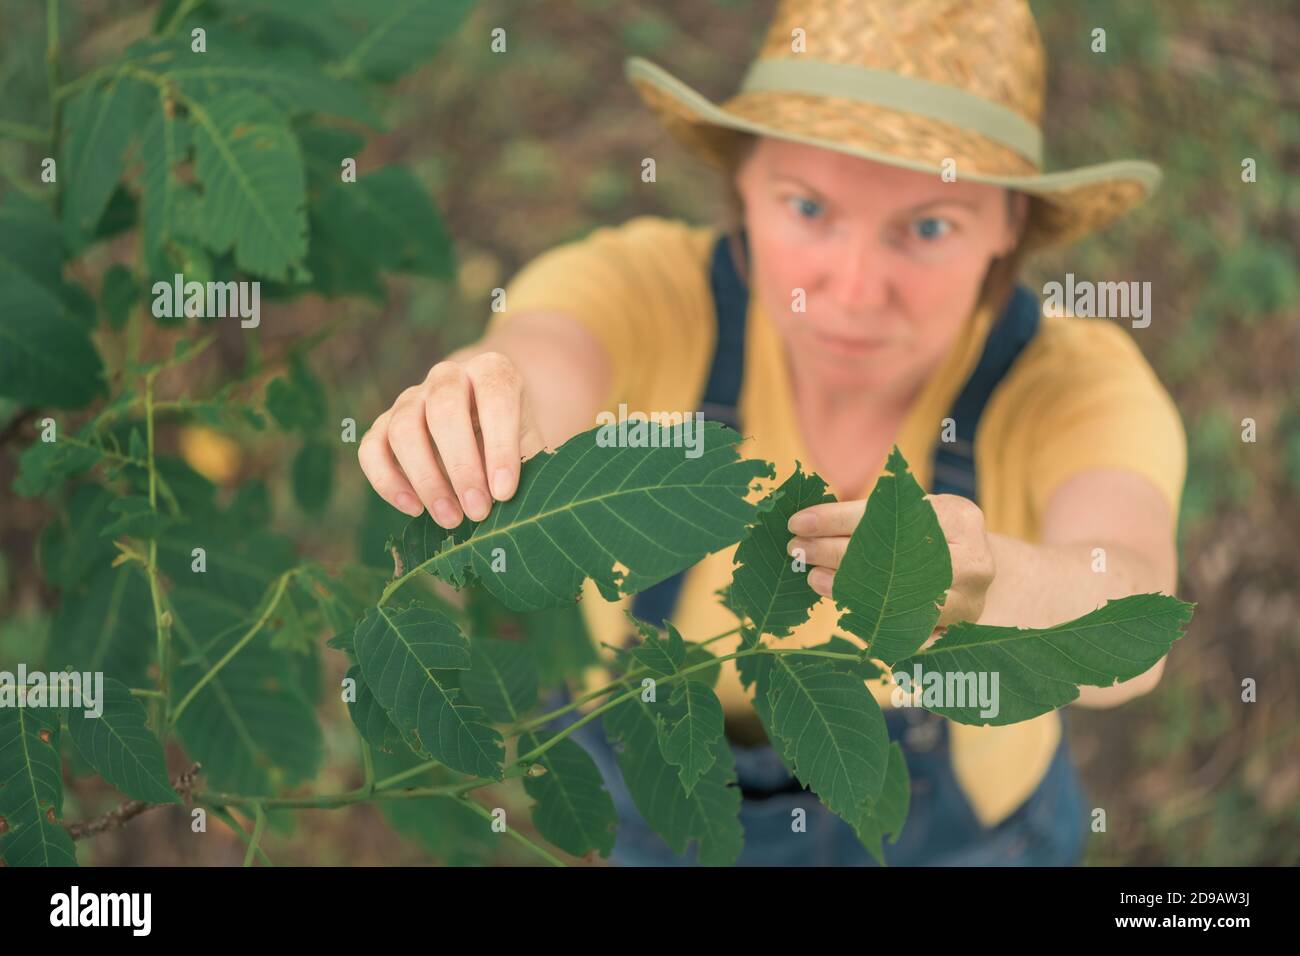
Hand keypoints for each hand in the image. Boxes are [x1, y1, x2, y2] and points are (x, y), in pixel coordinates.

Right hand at [358, 351, 547, 527]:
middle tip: (477, 511)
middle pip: (444, 411)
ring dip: (427, 480)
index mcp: (492, 372)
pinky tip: (415, 509)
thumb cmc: (511, 443)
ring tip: (451, 519)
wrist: (481, 429)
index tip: (504, 493)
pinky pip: (372, 450)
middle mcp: (448, 377)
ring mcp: (410, 399)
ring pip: (404, 430)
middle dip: (462, 466)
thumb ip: (526, 468)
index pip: (496, 397)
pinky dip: (388, 482)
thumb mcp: (529, 447)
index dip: (500, 447)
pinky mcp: (383, 425)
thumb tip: (512, 505)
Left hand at [786, 493, 996, 629]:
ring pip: (894, 597)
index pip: (886, 515)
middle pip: (888, 556)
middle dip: (832, 550)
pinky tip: (842, 604)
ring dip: (845, 586)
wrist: (979, 571)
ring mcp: (967, 601)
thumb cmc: (935, 534)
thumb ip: (875, 516)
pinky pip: (904, 630)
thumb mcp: (917, 511)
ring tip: (811, 576)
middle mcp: (971, 560)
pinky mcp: (955, 633)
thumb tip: (809, 524)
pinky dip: (870, 616)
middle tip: (796, 548)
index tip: (797, 521)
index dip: (835, 519)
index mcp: (959, 518)